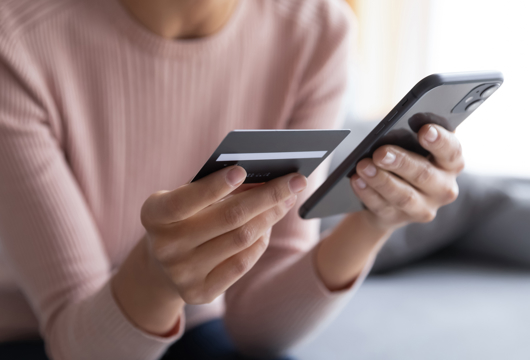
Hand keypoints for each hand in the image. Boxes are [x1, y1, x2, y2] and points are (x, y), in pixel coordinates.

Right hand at [140, 166, 306, 304]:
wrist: (161, 266)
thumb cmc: (182, 217)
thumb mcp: (186, 198)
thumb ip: (215, 187)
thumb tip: (265, 176)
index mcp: (154, 215)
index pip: (184, 200)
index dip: (213, 186)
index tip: (242, 170)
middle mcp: (164, 247)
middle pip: (228, 218)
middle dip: (268, 196)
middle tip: (296, 180)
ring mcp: (182, 273)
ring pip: (241, 239)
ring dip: (270, 216)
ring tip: (286, 199)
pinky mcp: (200, 292)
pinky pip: (243, 263)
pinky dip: (261, 241)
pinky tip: (269, 225)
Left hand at [350, 124, 463, 230]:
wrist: (391, 196)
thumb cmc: (406, 160)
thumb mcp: (413, 147)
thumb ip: (411, 136)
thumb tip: (394, 127)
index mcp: (451, 164)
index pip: (452, 151)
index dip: (440, 141)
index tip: (424, 130)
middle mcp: (443, 188)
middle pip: (424, 174)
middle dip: (401, 162)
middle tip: (380, 153)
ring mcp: (423, 208)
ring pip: (403, 195)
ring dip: (381, 180)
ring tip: (363, 166)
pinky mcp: (399, 219)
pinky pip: (382, 206)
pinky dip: (367, 192)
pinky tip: (357, 180)